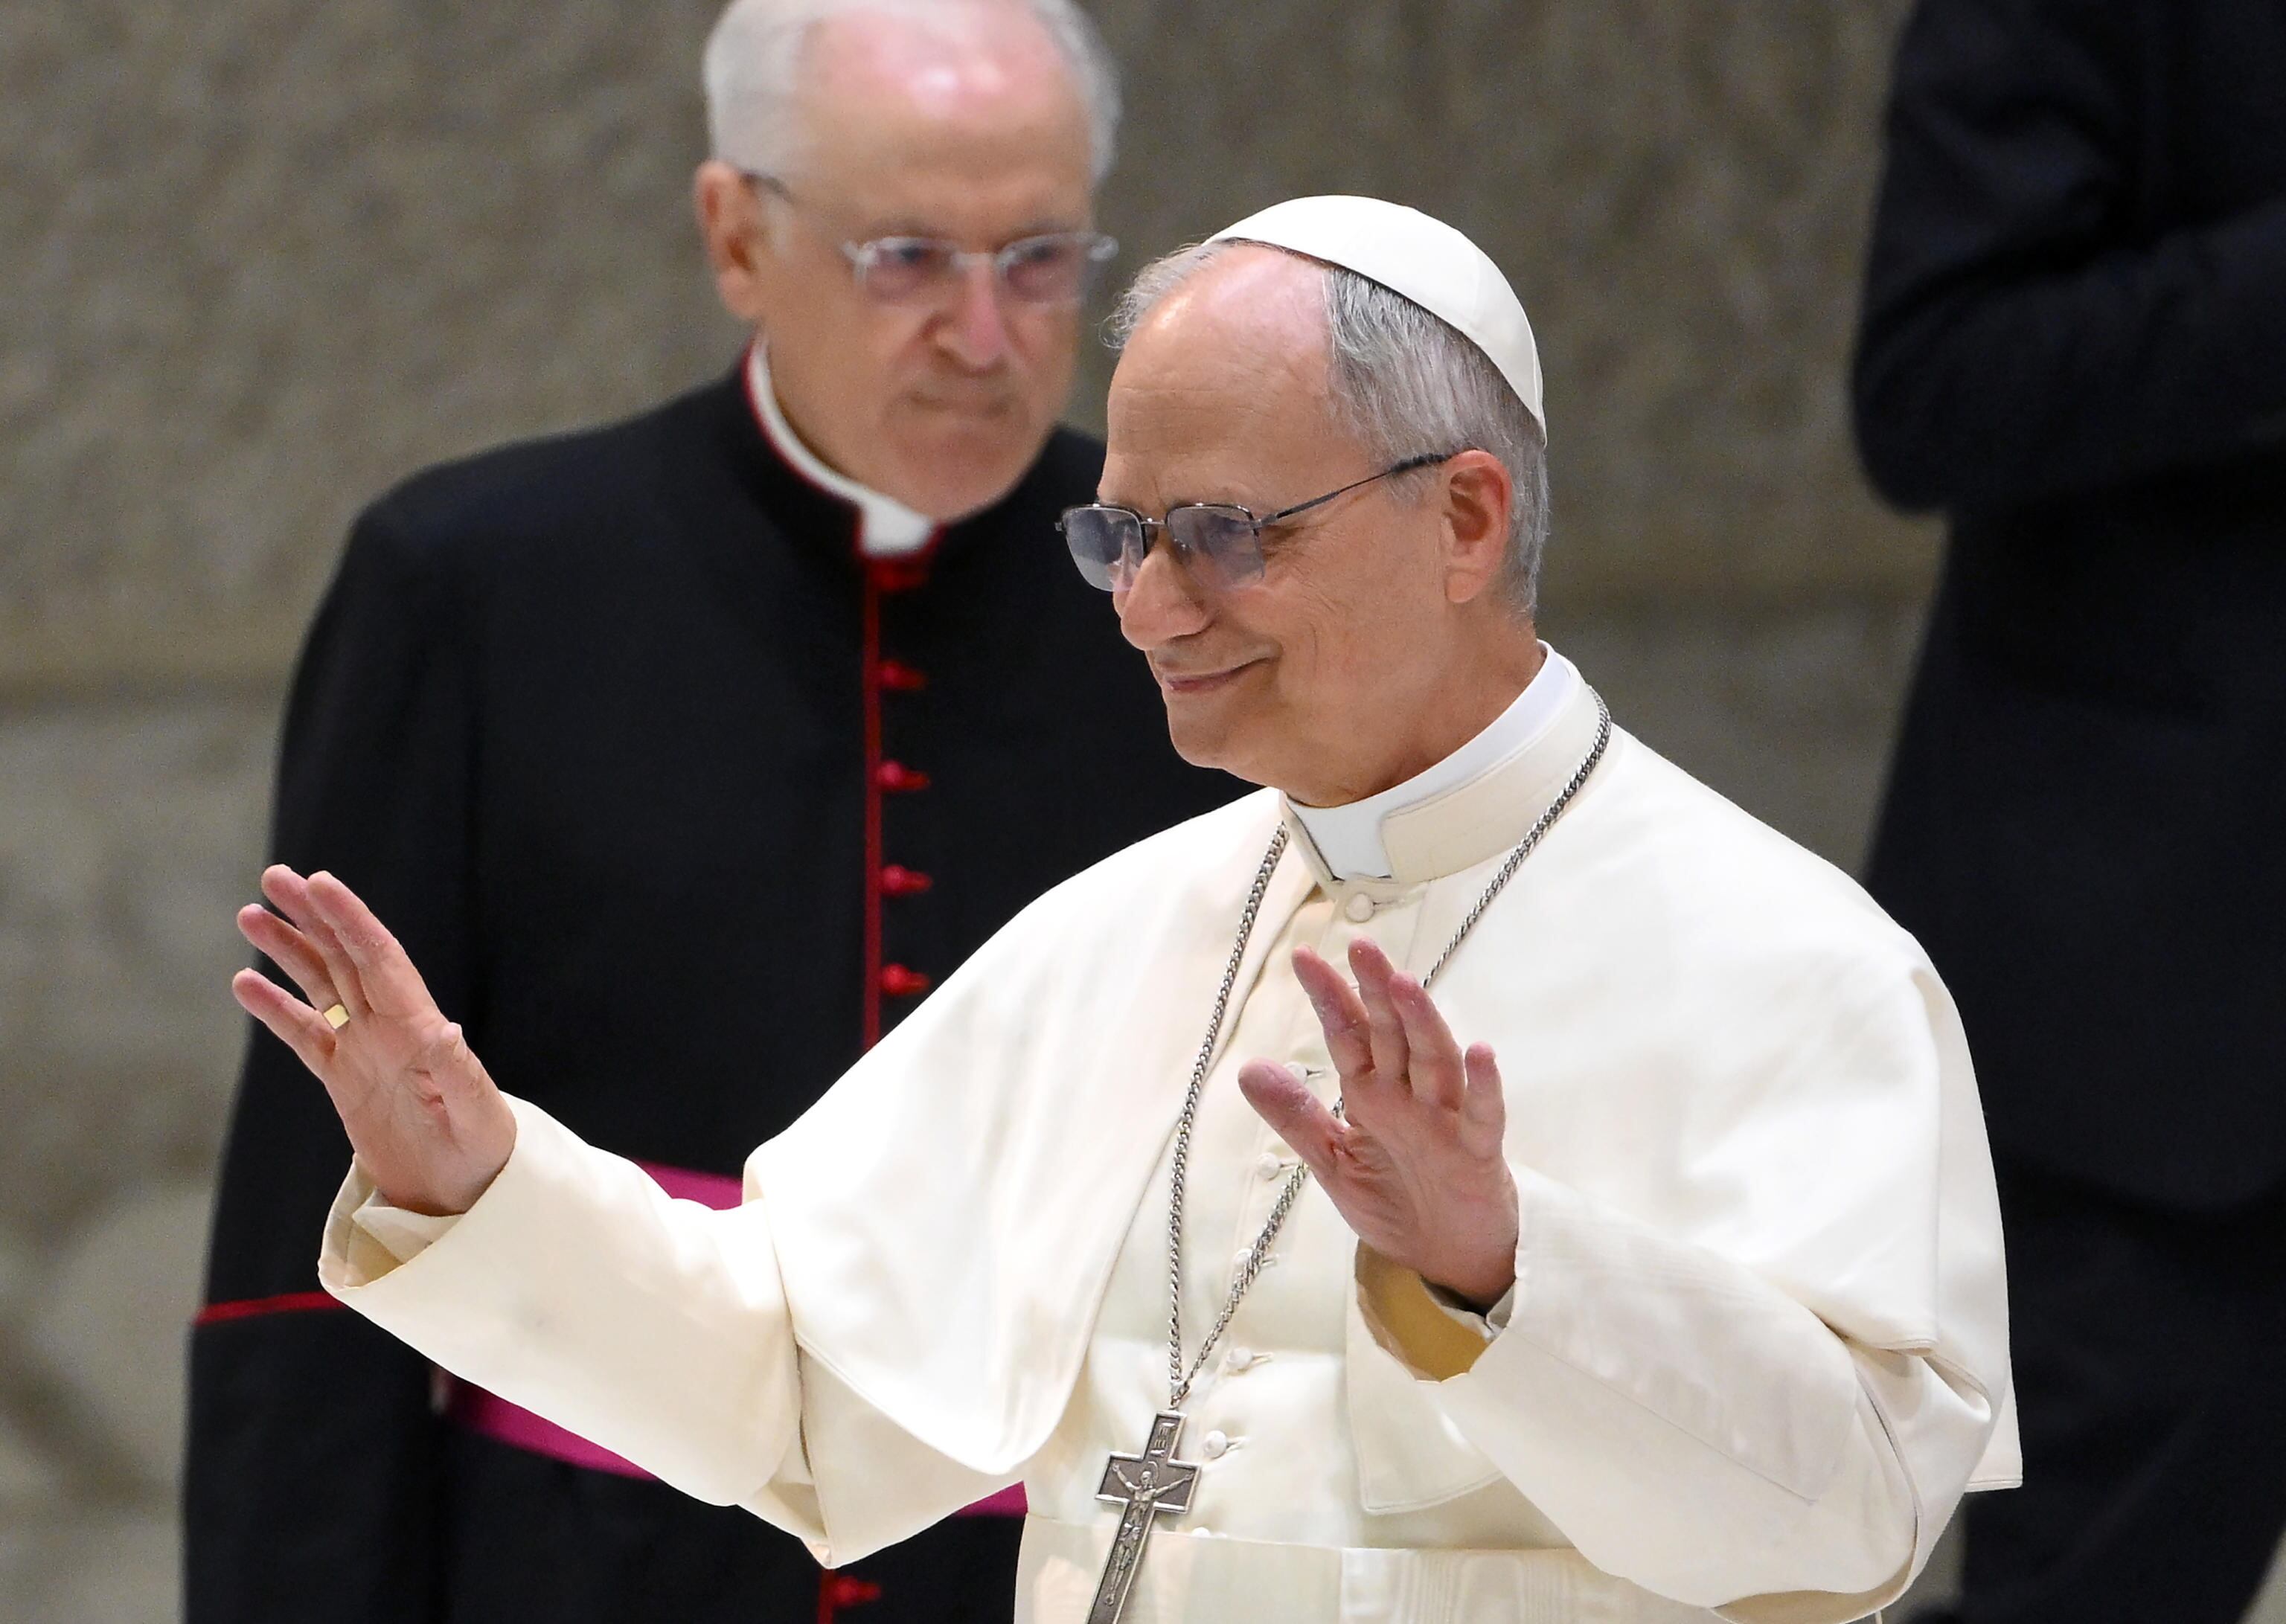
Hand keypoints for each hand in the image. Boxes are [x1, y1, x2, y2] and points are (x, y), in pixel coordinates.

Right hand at [232, 865, 514, 1215]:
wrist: (463, 1193)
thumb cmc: (482, 1153)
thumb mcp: (476, 1117)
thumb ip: (459, 1074)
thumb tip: (446, 1029)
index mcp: (418, 1027)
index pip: (379, 959)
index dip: (350, 919)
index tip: (320, 883)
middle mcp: (390, 1028)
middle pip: (346, 957)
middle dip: (314, 916)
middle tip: (276, 876)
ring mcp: (364, 1049)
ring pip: (321, 985)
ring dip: (289, 950)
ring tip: (251, 915)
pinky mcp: (343, 1078)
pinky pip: (304, 1035)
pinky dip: (275, 1009)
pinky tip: (246, 983)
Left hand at [1237, 938, 1517, 1306]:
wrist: (1443, 1259)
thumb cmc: (1393, 1202)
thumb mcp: (1332, 1162)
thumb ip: (1296, 1117)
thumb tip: (1249, 1069)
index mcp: (1372, 1095)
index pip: (1349, 1035)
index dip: (1329, 997)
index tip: (1304, 957)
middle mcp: (1409, 1097)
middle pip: (1393, 1034)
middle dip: (1376, 991)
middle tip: (1360, 947)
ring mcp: (1446, 1120)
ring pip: (1436, 1060)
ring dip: (1422, 1022)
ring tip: (1404, 985)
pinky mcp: (1477, 1152)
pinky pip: (1483, 1116)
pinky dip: (1485, 1087)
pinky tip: (1481, 1053)